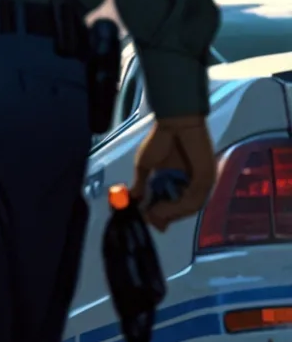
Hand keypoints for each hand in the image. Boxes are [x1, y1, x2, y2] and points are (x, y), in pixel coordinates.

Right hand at [130, 116, 216, 231]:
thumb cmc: (161, 138)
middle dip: (164, 217)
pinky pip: (194, 199)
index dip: (161, 215)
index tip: (146, 219)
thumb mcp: (145, 166)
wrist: (173, 122)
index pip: (175, 204)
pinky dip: (176, 207)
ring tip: (153, 214)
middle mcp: (194, 182)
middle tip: (147, 219)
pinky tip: (160, 207)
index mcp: (180, 180)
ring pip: (189, 207)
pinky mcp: (206, 177)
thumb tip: (134, 200)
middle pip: (183, 209)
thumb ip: (141, 185)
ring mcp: (202, 181)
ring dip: (169, 214)